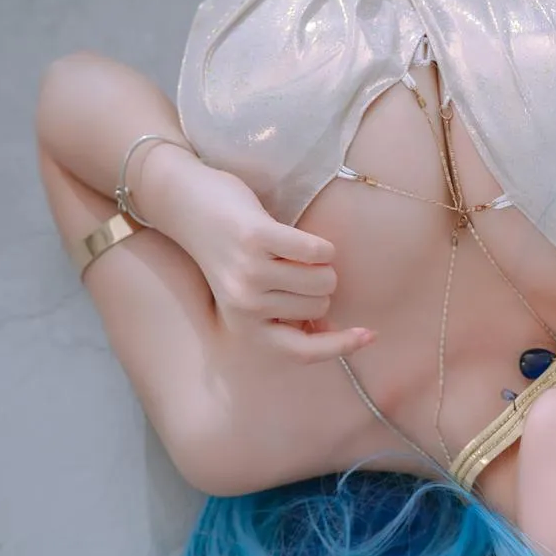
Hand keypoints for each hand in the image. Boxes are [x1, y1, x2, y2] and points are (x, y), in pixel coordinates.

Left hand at [153, 153, 374, 362]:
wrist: (184, 204)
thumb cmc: (227, 250)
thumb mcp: (250, 293)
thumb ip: (285, 314)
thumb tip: (330, 329)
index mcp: (243, 326)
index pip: (302, 351)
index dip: (340, 347)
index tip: (370, 335)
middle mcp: (245, 305)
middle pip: (321, 304)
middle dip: (317, 283)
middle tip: (288, 265)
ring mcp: (249, 273)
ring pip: (324, 279)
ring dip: (318, 262)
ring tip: (287, 249)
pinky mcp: (256, 239)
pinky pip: (318, 252)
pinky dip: (318, 244)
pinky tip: (293, 236)